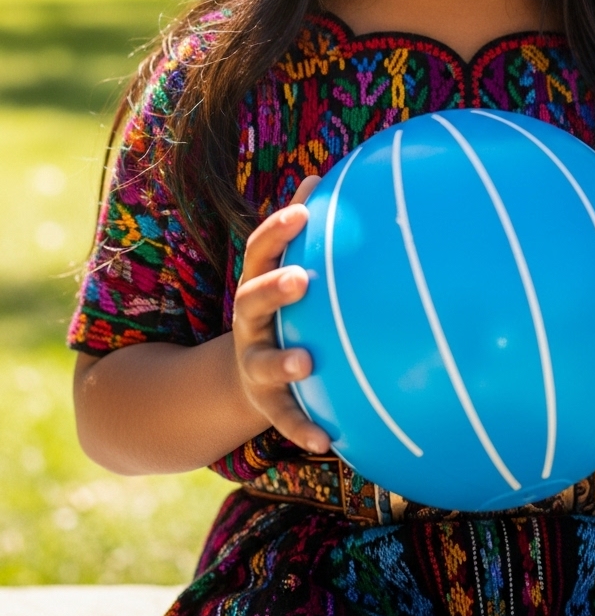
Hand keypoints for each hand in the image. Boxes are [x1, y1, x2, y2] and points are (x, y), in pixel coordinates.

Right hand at [231, 175, 330, 453]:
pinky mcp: (267, 403)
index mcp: (256, 285)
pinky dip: (303, 429)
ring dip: (282, 363)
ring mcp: (254, 364)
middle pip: (250, 302)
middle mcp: (248, 323)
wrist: (243, 376)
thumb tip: (319, 175)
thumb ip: (299, 229)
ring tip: (307, 363)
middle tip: (301, 280)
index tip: (304, 212)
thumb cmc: (279, 308)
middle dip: (273, 289)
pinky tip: (330, 441)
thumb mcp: (281, 269)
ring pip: (262, 364)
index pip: (260, 251)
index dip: (278, 230)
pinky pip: (285, 418)